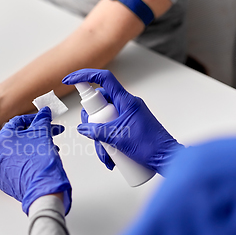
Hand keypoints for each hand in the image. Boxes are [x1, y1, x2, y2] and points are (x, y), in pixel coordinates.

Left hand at [0, 107, 71, 214]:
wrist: (42, 189)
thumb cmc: (40, 163)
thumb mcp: (43, 134)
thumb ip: (42, 120)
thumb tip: (44, 112)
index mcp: (3, 139)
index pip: (18, 122)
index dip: (35, 119)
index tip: (45, 119)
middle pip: (19, 137)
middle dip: (38, 133)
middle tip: (51, 132)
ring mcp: (1, 168)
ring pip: (19, 151)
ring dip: (35, 147)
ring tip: (51, 148)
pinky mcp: (6, 180)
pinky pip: (17, 165)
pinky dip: (29, 160)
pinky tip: (41, 161)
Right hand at [62, 69, 182, 175]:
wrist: (166, 158)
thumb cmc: (150, 146)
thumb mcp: (117, 138)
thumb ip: (97, 131)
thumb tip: (83, 128)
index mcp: (126, 100)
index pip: (103, 79)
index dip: (84, 76)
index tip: (69, 80)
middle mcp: (126, 105)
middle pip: (99, 104)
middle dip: (92, 123)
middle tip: (93, 135)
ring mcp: (127, 115)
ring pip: (104, 119)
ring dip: (100, 138)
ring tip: (106, 155)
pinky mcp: (129, 125)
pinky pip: (111, 128)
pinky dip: (107, 142)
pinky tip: (110, 157)